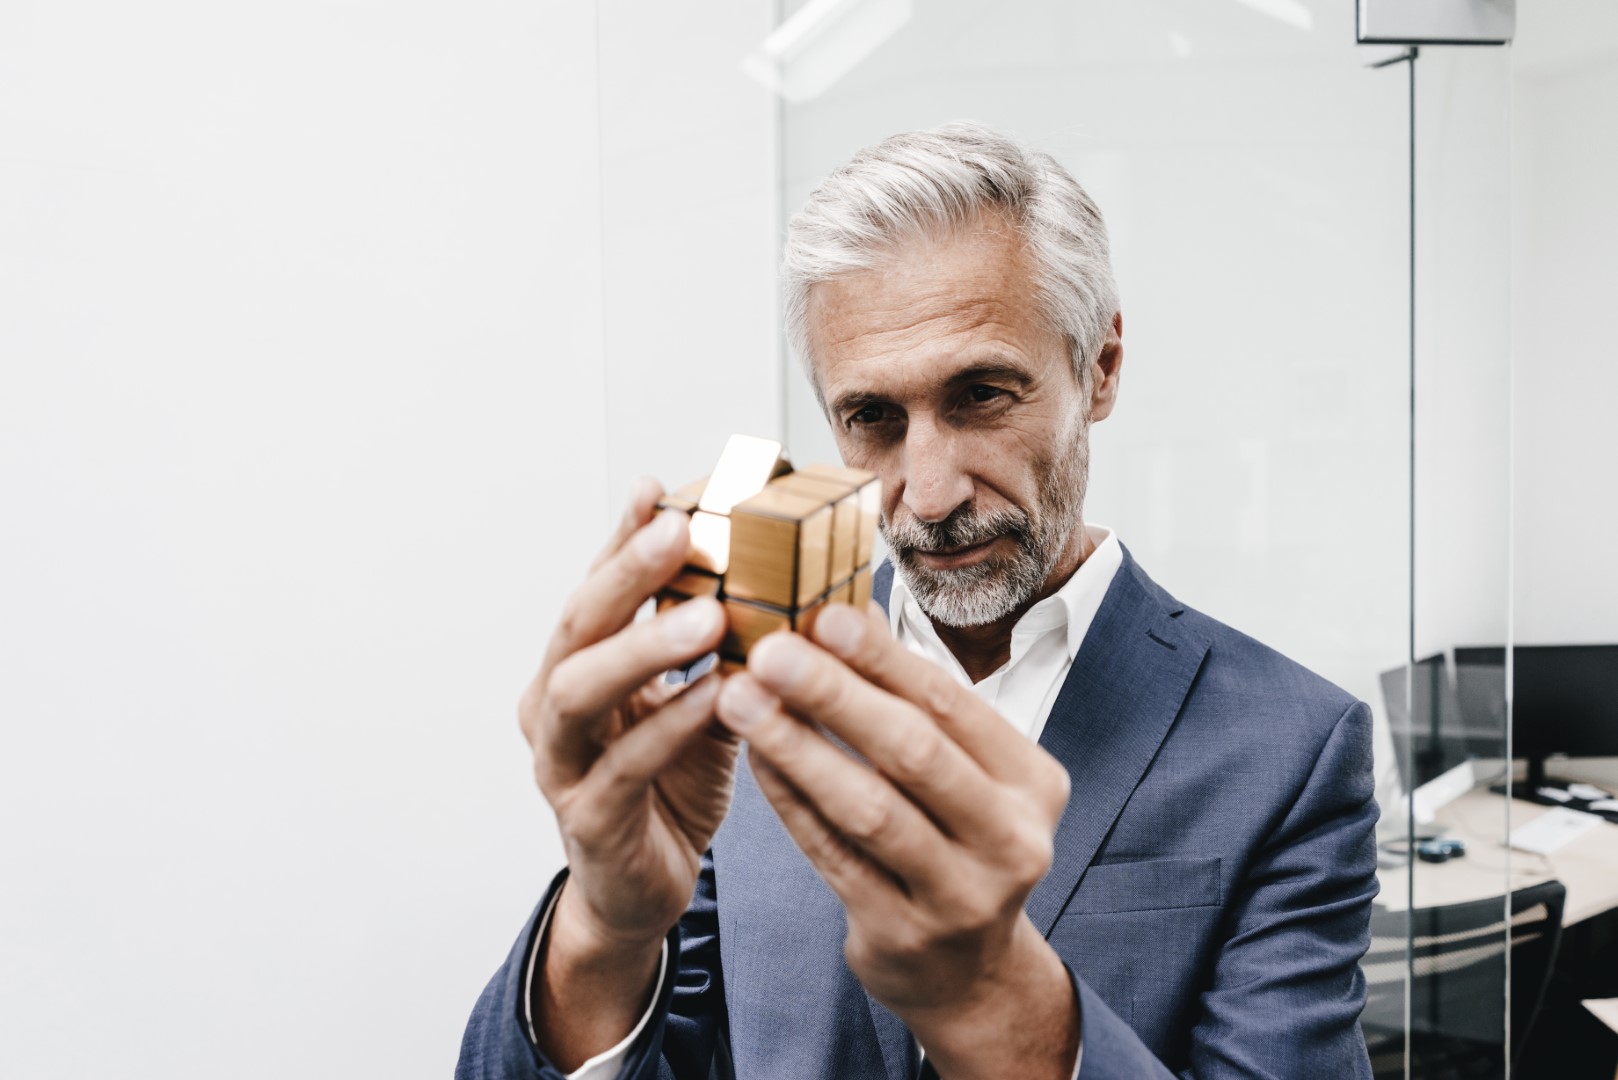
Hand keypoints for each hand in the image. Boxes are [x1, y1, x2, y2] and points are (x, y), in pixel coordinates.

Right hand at [520, 478, 736, 1065]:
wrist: (640, 891)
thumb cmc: (667, 786)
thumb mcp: (697, 703)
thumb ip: (717, 650)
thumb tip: (784, 579)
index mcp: (574, 667)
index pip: (597, 588)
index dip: (622, 537)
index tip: (658, 485)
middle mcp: (551, 707)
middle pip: (577, 626)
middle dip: (627, 574)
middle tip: (679, 529)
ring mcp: (561, 763)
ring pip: (582, 692)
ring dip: (644, 647)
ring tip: (707, 613)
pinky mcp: (588, 819)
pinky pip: (624, 764)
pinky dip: (669, 726)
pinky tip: (714, 697)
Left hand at [713, 605, 1077, 1078]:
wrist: (970, 975)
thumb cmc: (956, 844)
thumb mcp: (961, 772)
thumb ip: (914, 701)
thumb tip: (850, 609)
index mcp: (1031, 782)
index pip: (950, 705)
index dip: (884, 659)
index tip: (822, 614)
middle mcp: (1011, 840)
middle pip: (914, 752)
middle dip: (835, 694)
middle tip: (769, 650)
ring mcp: (961, 896)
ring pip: (868, 809)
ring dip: (798, 747)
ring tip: (740, 699)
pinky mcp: (904, 936)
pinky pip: (833, 857)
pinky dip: (790, 804)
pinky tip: (754, 759)